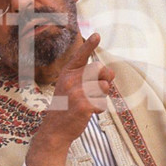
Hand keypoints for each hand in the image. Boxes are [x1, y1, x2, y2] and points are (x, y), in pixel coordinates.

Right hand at [26, 34, 114, 165]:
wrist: (55, 130)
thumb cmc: (65, 108)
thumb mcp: (69, 89)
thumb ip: (86, 78)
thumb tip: (109, 73)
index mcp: (66, 74)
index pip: (79, 56)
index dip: (89, 45)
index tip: (97, 35)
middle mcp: (70, 80)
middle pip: (100, 69)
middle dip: (106, 77)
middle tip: (100, 88)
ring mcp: (76, 92)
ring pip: (104, 86)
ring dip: (102, 96)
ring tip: (88, 103)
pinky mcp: (84, 105)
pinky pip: (102, 101)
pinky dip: (99, 109)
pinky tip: (87, 113)